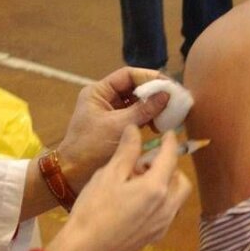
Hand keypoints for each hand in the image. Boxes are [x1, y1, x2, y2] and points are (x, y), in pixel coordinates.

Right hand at [44, 125, 191, 250]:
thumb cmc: (94, 210)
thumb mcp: (108, 175)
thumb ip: (126, 152)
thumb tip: (135, 130)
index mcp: (156, 188)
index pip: (170, 158)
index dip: (171, 142)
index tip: (170, 133)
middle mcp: (167, 206)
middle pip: (180, 180)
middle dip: (169, 167)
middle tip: (145, 162)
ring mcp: (163, 224)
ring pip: (176, 198)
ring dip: (166, 184)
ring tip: (137, 182)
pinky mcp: (155, 236)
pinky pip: (167, 211)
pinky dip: (159, 199)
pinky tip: (134, 200)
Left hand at [56, 66, 169, 191]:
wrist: (72, 174)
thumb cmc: (90, 147)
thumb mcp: (118, 126)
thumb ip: (143, 110)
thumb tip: (166, 95)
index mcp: (98, 92)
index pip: (128, 76)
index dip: (150, 77)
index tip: (170, 85)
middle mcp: (104, 99)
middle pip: (134, 88)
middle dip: (155, 93)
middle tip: (176, 99)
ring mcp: (111, 113)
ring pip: (137, 103)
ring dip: (154, 107)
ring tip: (172, 113)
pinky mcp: (116, 127)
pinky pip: (136, 117)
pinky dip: (149, 119)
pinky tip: (161, 125)